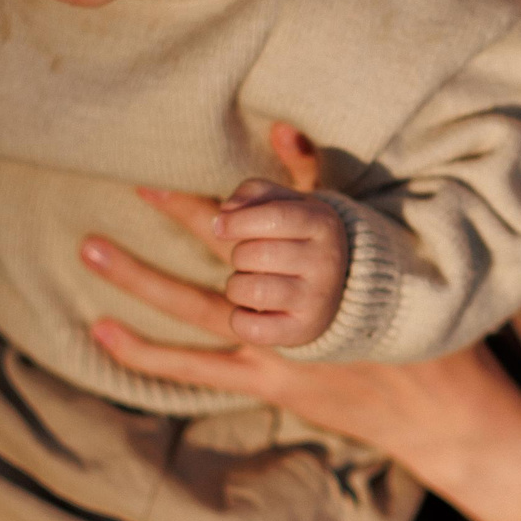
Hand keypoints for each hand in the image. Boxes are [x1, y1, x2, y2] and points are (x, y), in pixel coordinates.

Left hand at [81, 123, 520, 520]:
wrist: (431, 396)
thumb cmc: (398, 305)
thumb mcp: (363, 236)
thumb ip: (317, 181)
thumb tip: (280, 125)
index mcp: (324, 248)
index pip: (254, 215)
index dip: (210, 198)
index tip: (167, 179)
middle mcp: (298, 290)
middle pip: (221, 252)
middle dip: (176, 218)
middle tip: (129, 184)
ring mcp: (279, 339)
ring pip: (198, 305)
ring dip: (140, 277)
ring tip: (88, 246)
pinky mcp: (267, 377)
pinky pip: (194, 365)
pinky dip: (145, 352)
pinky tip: (100, 329)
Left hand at [88, 122, 348, 349]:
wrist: (350, 295)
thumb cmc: (306, 240)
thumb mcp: (300, 200)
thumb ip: (275, 174)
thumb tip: (270, 143)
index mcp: (320, 222)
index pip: (266, 216)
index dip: (234, 219)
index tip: (220, 222)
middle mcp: (322, 262)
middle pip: (246, 254)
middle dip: (237, 254)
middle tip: (249, 255)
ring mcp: (313, 301)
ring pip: (242, 289)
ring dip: (237, 287)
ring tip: (257, 283)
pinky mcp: (300, 335)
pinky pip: (245, 325)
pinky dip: (242, 317)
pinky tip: (257, 311)